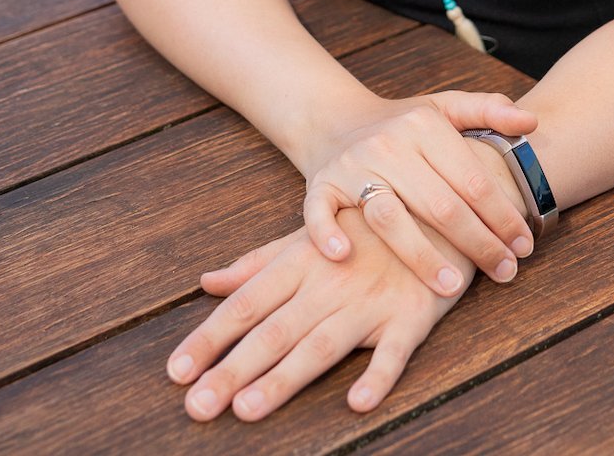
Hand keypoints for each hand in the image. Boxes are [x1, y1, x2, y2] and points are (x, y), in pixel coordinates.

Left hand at [165, 212, 470, 422]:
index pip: (246, 305)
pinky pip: (395, 351)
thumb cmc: (365, 225)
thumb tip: (207, 282)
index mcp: (301, 261)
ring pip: (322, 344)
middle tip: (197, 406)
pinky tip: (357, 402)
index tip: (176, 372)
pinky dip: (378, 375)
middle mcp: (330, 282)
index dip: (210, 337)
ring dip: (285, 378)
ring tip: (247, 410)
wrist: (437, 203)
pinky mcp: (412, 315)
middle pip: (275, 331)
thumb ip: (258, 263)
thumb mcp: (308, 237)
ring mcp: (371, 300)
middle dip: (234, 369)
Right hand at [302, 90, 536, 292]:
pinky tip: (344, 256)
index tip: (525, 245)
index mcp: (423, 125)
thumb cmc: (403, 125)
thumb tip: (532, 123)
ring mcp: (351, 166)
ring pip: (388, 216)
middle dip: (478, 243)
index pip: (471, 179)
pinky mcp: (320, 185)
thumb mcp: (444, 108)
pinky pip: (319, 212)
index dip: (503, 215)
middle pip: (439, 204)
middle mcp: (388, 144)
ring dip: (420, 255)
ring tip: (452, 287)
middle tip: (506, 273)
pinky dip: (328, 233)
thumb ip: (488, 110)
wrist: (336, 121)